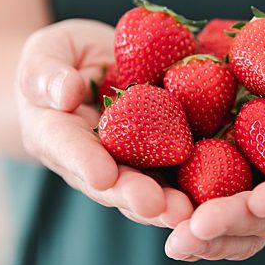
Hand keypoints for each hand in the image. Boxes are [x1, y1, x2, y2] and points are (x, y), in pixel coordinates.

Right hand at [15, 20, 193, 230]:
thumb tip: (66, 93)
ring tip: (187, 213)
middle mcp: (89, 158)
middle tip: (156, 206)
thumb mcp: (44, 51)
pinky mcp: (160, 157)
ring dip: (166, 204)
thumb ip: (45, 72)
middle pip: (110, 183)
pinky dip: (199, 185)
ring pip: (145, 187)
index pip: (65, 147)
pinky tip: (219, 195)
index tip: (102, 175)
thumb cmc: (60, 57)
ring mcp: (127, 163)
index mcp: (52, 132)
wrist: (90, 69)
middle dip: (133, 195)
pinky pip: (178, 172)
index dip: (84, 162)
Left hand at [163, 44, 264, 262]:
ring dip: (206, 239)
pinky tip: (162, 228)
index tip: (259, 202)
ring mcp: (258, 195)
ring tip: (177, 242)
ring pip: (237, 229)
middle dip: (233, 224)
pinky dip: (188, 226)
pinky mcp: (226, 188)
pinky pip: (209, 214)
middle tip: (199, 228)